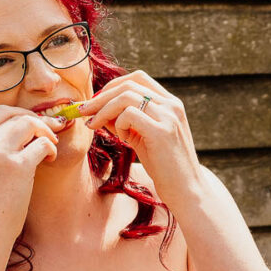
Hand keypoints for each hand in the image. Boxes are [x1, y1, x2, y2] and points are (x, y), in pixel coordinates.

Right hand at [0, 104, 60, 243]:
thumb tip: (30, 125)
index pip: (1, 112)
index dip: (23, 113)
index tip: (37, 123)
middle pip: (17, 115)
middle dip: (40, 120)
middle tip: (54, 130)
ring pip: (30, 124)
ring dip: (47, 133)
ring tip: (51, 149)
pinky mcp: (17, 166)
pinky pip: (43, 144)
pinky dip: (52, 149)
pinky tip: (51, 159)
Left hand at [81, 72, 201, 199]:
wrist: (186, 191)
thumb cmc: (164, 167)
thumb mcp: (143, 139)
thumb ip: (126, 122)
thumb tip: (98, 111)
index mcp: (170, 103)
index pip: (137, 79)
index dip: (112, 86)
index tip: (96, 102)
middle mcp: (171, 105)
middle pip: (128, 85)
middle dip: (100, 97)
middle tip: (83, 111)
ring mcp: (168, 116)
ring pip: (125, 97)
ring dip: (103, 110)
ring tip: (94, 125)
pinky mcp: (161, 131)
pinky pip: (129, 114)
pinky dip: (118, 124)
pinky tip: (123, 140)